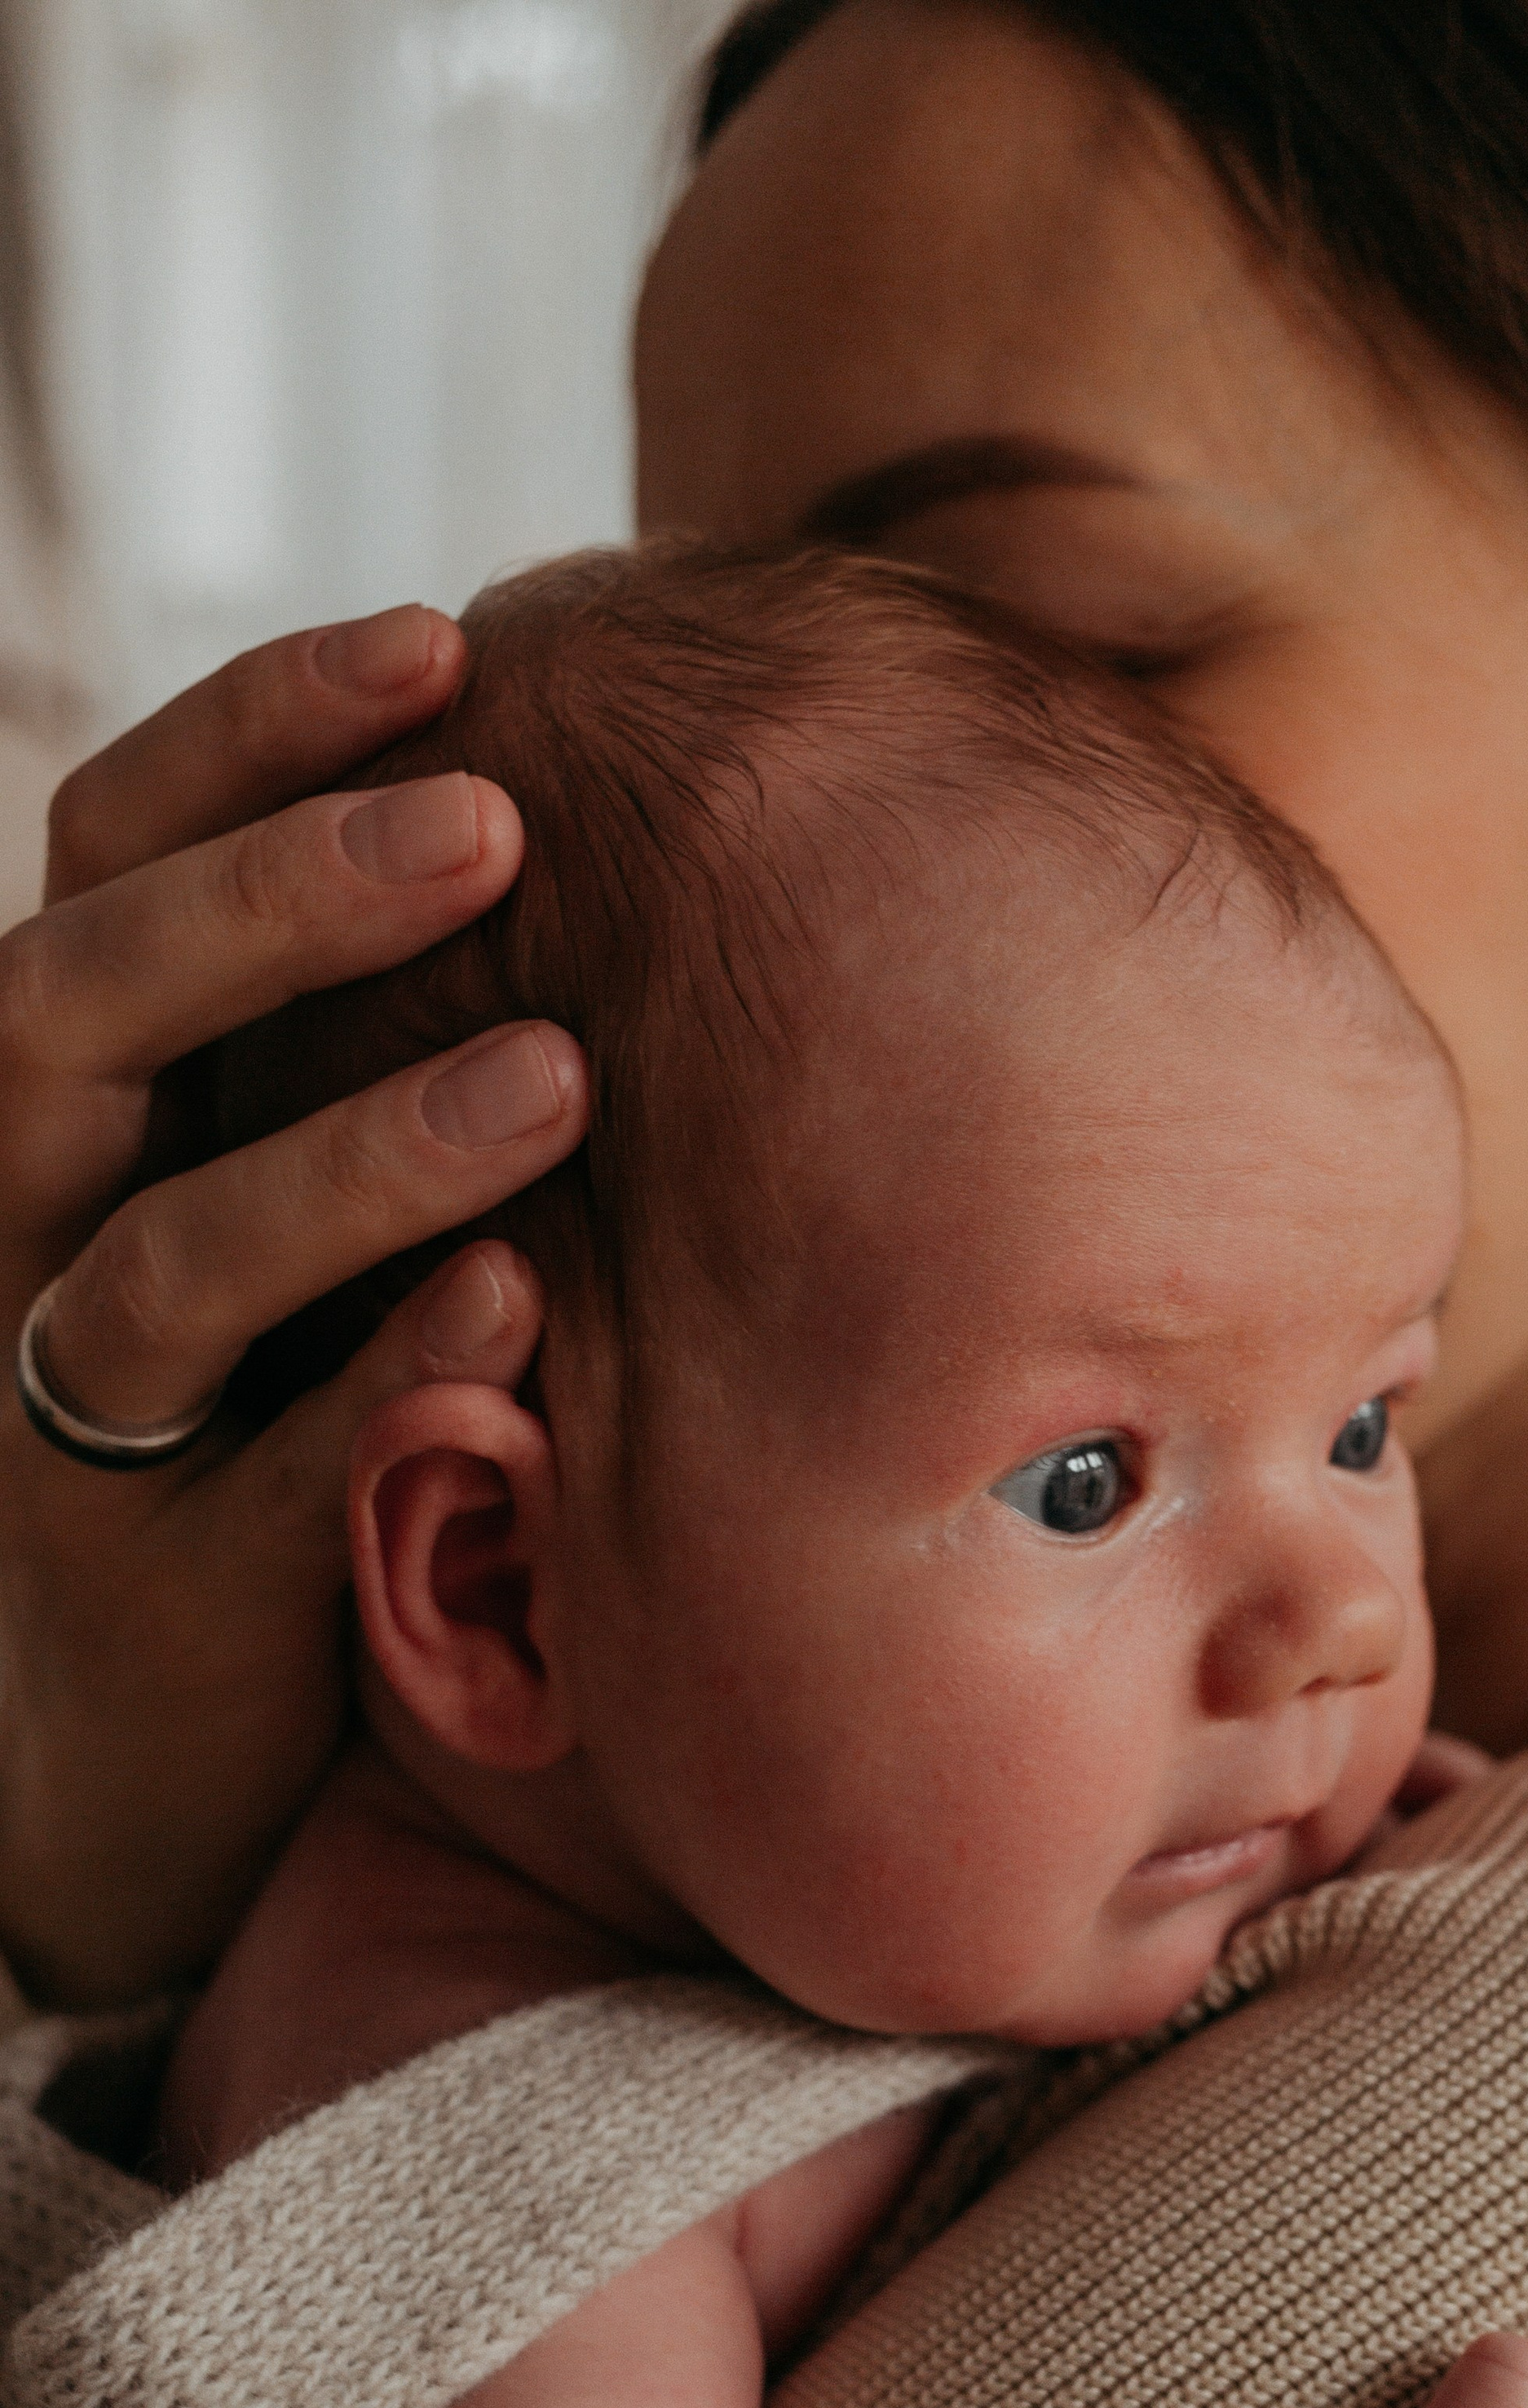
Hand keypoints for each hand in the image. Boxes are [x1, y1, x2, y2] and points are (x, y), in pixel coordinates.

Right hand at [0, 609, 588, 2006]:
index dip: (244, 735)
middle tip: (493, 820)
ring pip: (161, 1264)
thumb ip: (342, 1038)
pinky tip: (526, 1311)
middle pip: (76, 1014)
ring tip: (560, 1073)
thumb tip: (565, 805)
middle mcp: (20, 1228)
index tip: (437, 639)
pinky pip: (263, 1487)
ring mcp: (64, 1421)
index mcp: (60, 1097)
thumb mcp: (267, 1187)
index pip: (100, 854)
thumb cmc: (250, 1402)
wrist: (141, 1739)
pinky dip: (386, 1388)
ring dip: (351, 1156)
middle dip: (275, 906)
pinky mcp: (159, 1593)